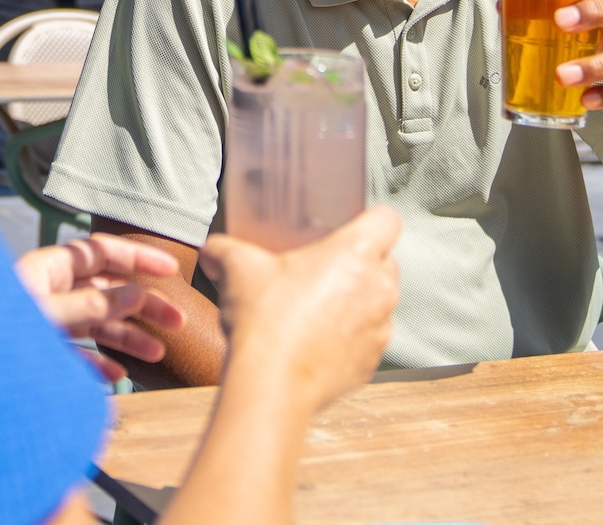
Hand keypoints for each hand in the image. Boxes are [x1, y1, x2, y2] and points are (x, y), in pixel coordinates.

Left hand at [15, 234, 186, 381]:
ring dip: (127, 337)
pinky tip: (115, 377)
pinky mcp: (35, 350)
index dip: (138, 257)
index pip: (102, 253)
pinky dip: (97, 364)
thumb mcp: (46, 315)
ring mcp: (42, 321)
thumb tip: (135, 293)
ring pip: (95, 323)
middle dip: (143, 304)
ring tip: (157, 354)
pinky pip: (75, 353)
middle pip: (106, 290)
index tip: (171, 269)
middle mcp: (46, 291)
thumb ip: (90, 304)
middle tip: (177, 321)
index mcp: (47, 269)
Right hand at [198, 205, 400, 418]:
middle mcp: (379, 290)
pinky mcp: (371, 362)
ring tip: (318, 305)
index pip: (387, 220)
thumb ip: (225, 249)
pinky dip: (350, 337)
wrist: (270, 384)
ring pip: (379, 302)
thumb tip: (214, 249)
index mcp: (356, 255)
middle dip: (361, 262)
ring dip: (357, 300)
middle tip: (323, 267)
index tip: (350, 226)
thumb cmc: (265, 322)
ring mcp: (379, 330)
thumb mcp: (238, 268)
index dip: (371, 218)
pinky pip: (368, 339)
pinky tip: (316, 338)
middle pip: (386, 262)